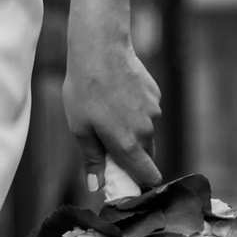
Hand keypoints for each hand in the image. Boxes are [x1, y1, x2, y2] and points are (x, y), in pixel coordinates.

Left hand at [64, 33, 162, 199]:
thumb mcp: (80, 129)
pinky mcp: (156, 95)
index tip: (127, 181)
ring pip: (147, 131)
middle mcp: (147, 131)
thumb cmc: (85, 90)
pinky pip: (148, 112)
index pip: (149, 177)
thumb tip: (96, 187)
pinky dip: (136, 110)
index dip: (140, 183)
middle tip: (107, 141)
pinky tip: (118, 94)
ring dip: (133, 130)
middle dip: (132, 154)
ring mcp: (154, 112)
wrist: (101, 50)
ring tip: (108, 110)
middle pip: (146, 155)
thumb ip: (93, 159)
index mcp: (128, 145)